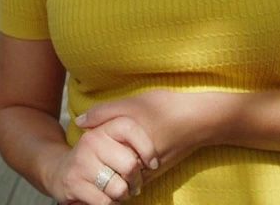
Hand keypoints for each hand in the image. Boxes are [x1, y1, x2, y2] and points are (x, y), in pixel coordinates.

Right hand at [45, 117, 156, 203]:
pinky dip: (110, 204)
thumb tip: (153, 160)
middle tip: (132, 184)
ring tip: (117, 191)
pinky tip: (105, 198)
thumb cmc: (96, 160)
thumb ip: (130, 142)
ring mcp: (81, 162)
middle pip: (130, 164)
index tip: (152, 163)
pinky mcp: (74, 183)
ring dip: (123, 195)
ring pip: (119, 187)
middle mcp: (90, 141)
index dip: (147, 147)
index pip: (129, 127)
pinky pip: (105, 202)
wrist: (60, 171)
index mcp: (102, 128)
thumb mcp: (110, 143)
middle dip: (136, 181)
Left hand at [76, 90, 215, 177]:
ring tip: (107, 153)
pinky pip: (135, 176)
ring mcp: (147, 172)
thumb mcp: (132, 104)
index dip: (89, 151)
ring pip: (121, 174)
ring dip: (113, 166)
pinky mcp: (156, 173)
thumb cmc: (165, 108)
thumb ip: (103, 113)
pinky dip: (127, 169)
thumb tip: (79, 122)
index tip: (84, 144)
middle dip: (99, 162)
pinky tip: (126, 154)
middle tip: (90, 152)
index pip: (97, 158)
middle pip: (108, 169)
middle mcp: (136, 166)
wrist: (199, 120)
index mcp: (125, 149)